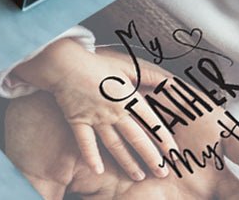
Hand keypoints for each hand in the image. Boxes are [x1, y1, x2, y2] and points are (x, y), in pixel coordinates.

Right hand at [11, 39, 171, 181]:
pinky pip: (85, 141)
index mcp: (128, 97)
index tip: (174, 155)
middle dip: (151, 157)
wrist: (64, 62)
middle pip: (136, 138)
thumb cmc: (96, 63)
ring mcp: (96, 117)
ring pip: (115, 144)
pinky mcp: (78, 120)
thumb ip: (149, 76)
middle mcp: (114, 111)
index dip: (164, 140)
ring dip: (127, 162)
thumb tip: (172, 82)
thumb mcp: (126, 66)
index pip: (151, 122)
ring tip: (139, 176)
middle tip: (162, 173)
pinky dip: (90, 156)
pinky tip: (97, 170)